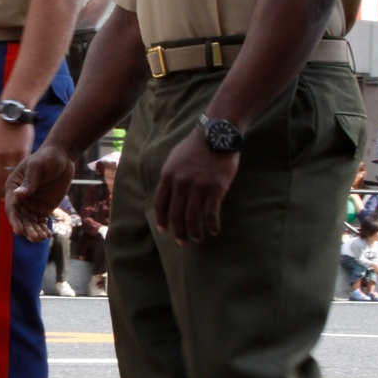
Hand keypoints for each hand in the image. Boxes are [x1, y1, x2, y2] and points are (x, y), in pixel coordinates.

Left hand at [0, 116, 33, 199]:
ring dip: (12, 187)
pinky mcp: (23, 151)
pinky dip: (22, 177)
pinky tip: (23, 184)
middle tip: (3, 200)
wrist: (13, 114)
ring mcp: (10, 154)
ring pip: (10, 176)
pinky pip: (22, 168)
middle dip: (0, 191)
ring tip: (14, 195)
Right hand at [5, 144, 76, 240]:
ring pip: (30, 222)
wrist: (62, 158)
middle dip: (26, 229)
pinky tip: (47, 235)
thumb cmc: (47, 158)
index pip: (11, 207)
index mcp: (13, 187)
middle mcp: (20, 198)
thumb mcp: (38, 166)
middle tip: (34, 237)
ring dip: (34, 231)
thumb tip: (17, 195)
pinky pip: (41, 221)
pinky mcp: (43, 208)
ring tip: (42, 238)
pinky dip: (43, 229)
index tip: (19, 231)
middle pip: (20, 218)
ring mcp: (31, 204)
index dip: (14, 220)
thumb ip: (29, 180)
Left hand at [154, 129, 239, 244]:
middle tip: (182, 242)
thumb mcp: (175, 159)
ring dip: (194, 233)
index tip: (164, 230)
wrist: (217, 134)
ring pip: (193, 217)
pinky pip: (212, 213)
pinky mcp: (216, 188)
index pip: (161, 203)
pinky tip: (214, 232)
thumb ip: (170, 177)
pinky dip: (212, 225)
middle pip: (176, 214)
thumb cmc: (195, 146)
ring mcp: (198, 186)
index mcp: (168, 176)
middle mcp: (181, 183)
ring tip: (197, 240)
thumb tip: (167, 195)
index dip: (162, 219)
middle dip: (178, 231)